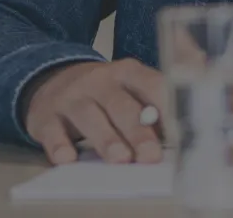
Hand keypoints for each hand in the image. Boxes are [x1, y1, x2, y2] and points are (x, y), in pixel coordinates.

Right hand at [22, 58, 165, 164]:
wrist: (52, 81)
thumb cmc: (104, 91)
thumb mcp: (132, 84)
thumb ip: (157, 99)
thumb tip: (186, 119)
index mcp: (128, 72)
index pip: (152, 84)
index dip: (166, 107)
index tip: (178, 129)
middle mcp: (100, 81)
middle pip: (122, 105)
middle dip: (138, 131)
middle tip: (150, 155)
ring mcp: (72, 97)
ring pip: (90, 117)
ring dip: (106, 139)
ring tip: (121, 159)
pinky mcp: (46, 116)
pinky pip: (53, 131)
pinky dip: (60, 145)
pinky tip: (68, 158)